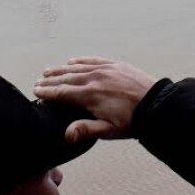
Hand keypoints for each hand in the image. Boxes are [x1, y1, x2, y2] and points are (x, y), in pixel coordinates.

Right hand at [35, 57, 155, 143]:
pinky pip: (93, 60)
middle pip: (66, 78)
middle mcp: (95, 78)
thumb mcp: (109, 130)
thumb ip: (86, 130)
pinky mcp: (116, 65)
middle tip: (38, 82)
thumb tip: (66, 135)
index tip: (36, 91)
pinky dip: (81, 60)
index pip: (62, 92)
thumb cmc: (133, 121)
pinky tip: (73, 61)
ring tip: (49, 71)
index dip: (48, 92)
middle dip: (51, 80)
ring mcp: (105, 69)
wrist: (157, 104)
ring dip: (62, 69)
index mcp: (90, 95)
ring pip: (78, 68)